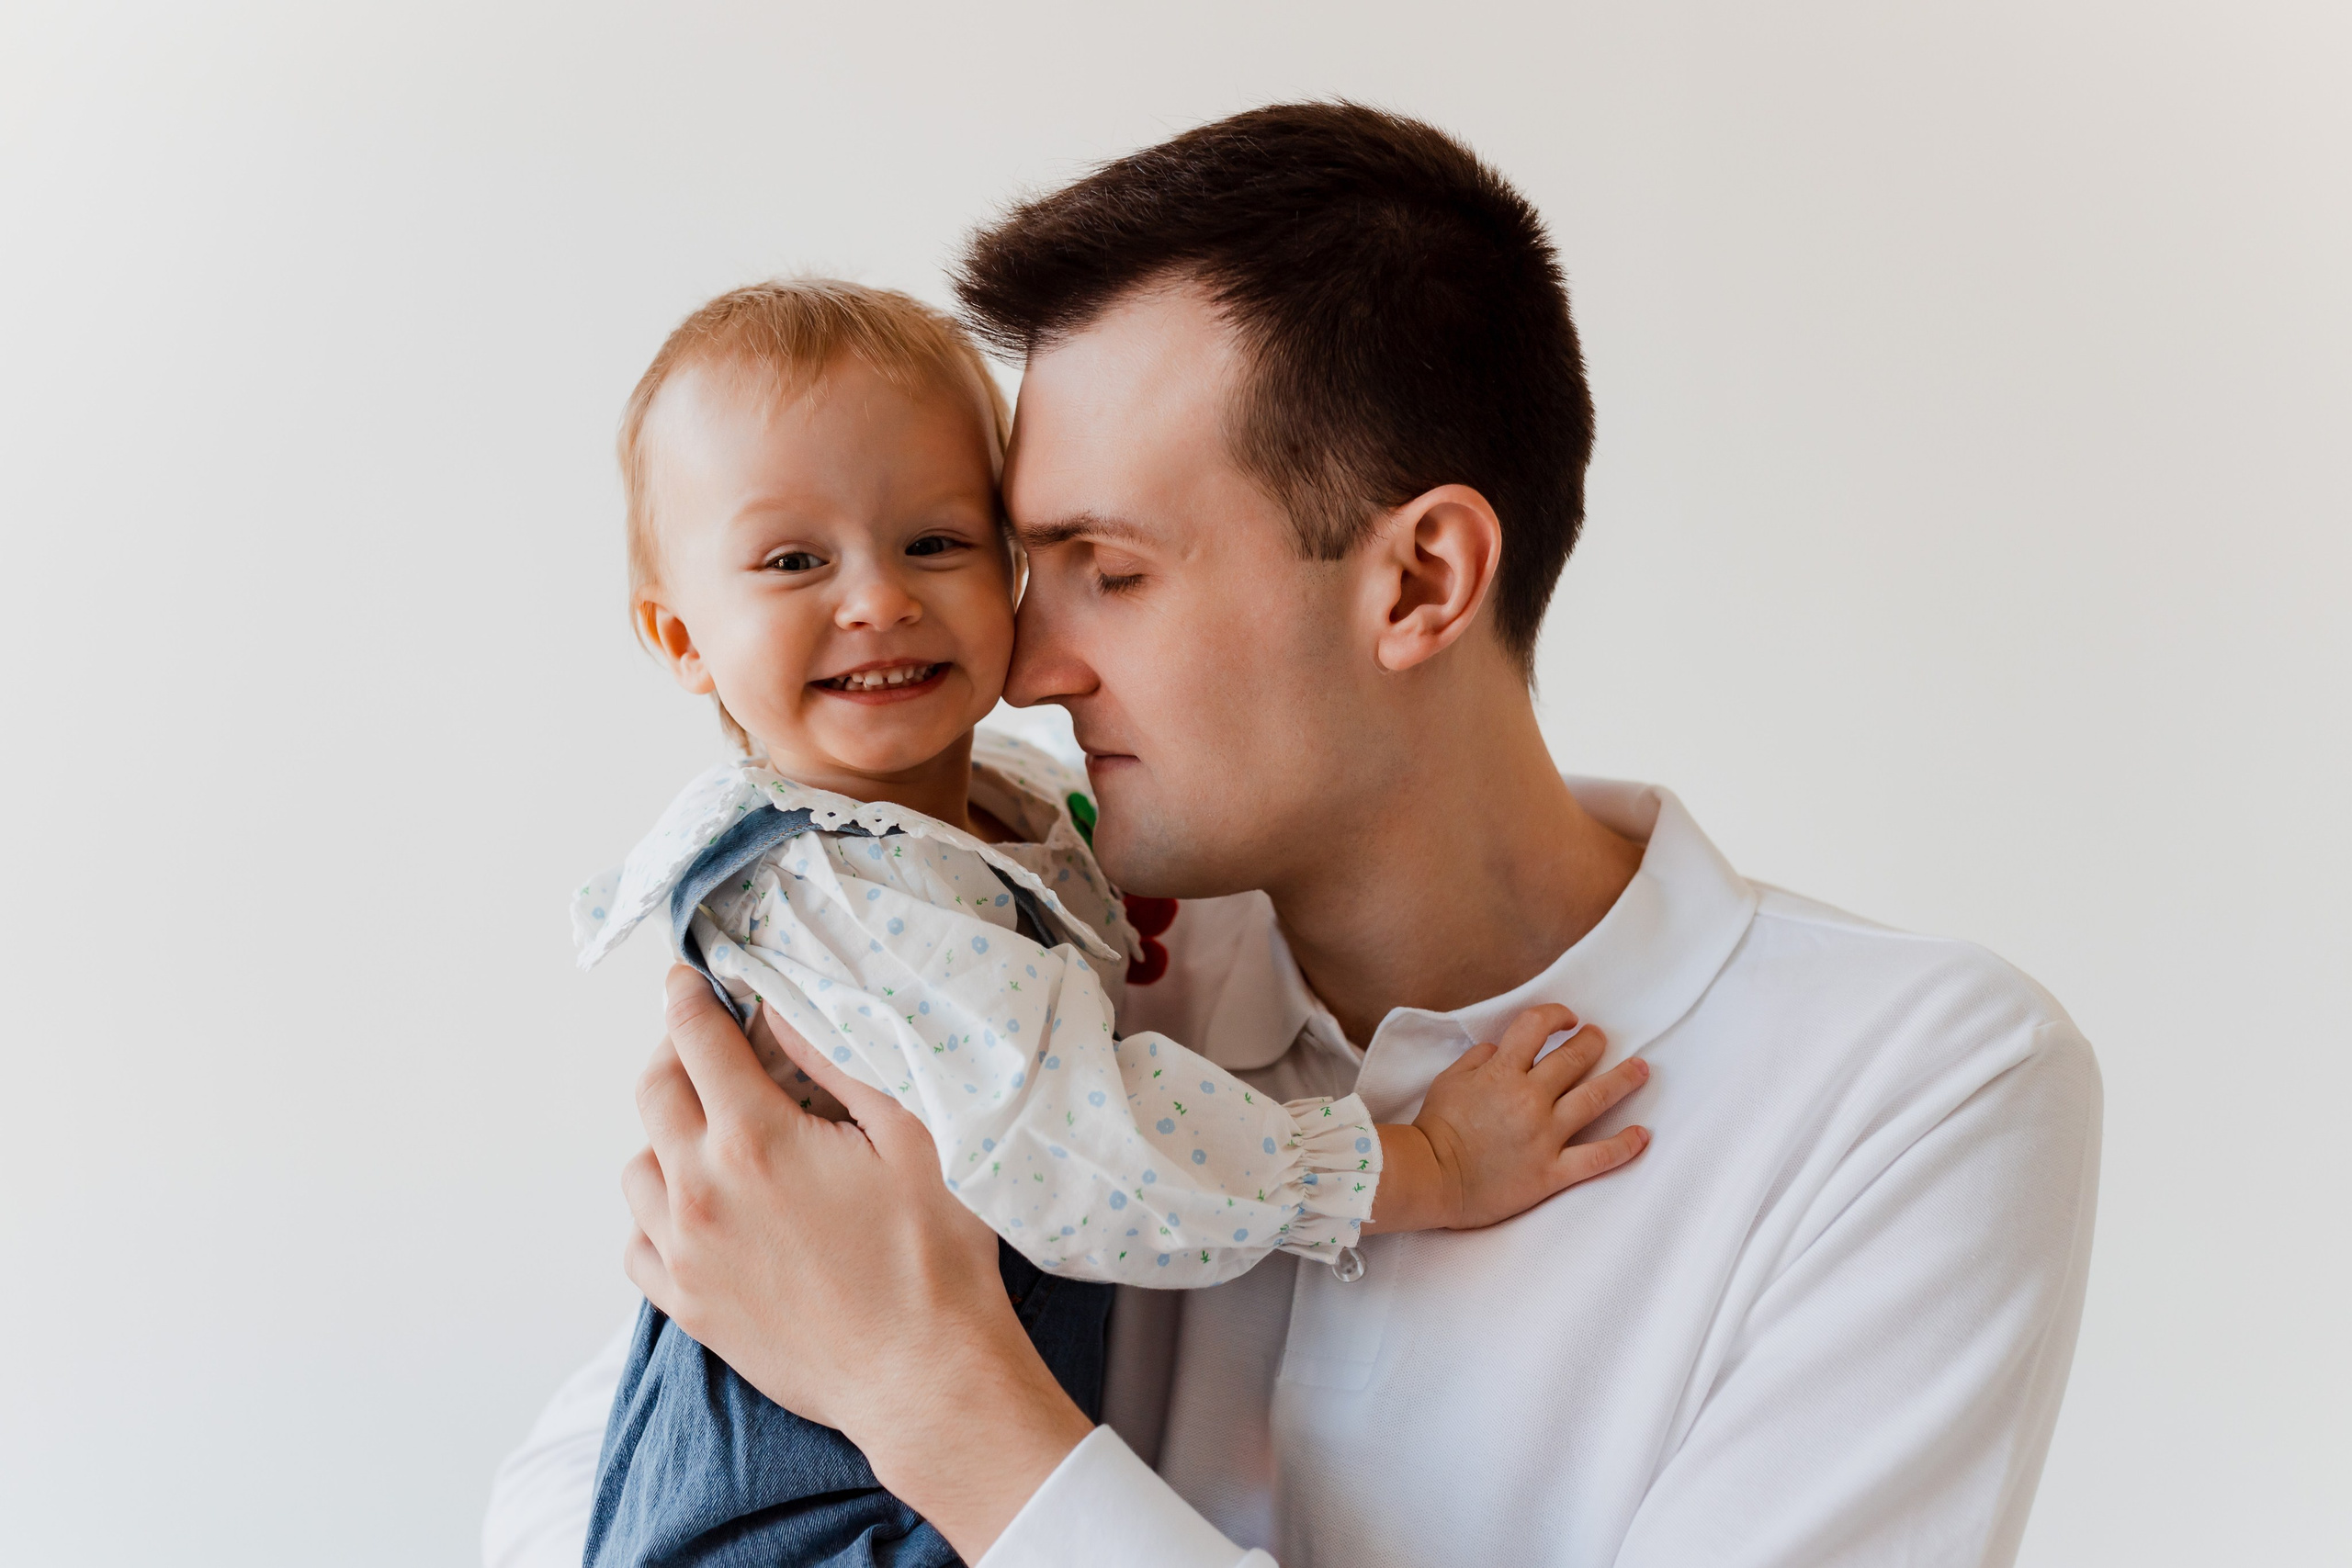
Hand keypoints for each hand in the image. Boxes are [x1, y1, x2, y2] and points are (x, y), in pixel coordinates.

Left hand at [622, 968, 1093, 1556]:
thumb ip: (841, 1067)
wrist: (924, 1378)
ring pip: (637, 1168)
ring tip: (715, 1137)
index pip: (695, 1038)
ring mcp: (685, 1254)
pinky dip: (657, 1214)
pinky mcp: (688, 1307)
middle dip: (677, 1053)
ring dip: (667, 1138)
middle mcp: (701, 1191)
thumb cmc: (932, 1259)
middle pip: (653, 1092)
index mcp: (756, 1138)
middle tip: (713, 1048)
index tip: (688, 980)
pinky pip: (638, 1242)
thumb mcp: (911, 1138)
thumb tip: (789, 1016)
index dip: (689, 997)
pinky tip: (702, 1211)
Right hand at [1368, 1004, 1650, 1232]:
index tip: (1566, 1019)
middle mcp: (1529, 1098)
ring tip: (1641, 1069)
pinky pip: (1597, 1158)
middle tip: (1600, 1038)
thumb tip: (1501, 1049)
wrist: (1431, 1178)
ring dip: (1623, 1079)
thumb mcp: (1450, 1080)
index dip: (1555, 1015)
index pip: (1536, 1026)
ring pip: (1595, 1098)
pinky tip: (1642, 1135)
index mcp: (1502, 1072)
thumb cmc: (1435, 1129)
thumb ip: (1479, 1058)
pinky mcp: (1552, 1171)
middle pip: (1574, 1058)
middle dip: (1592, 1042)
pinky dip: (1624, 1146)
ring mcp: (1545, 1135)